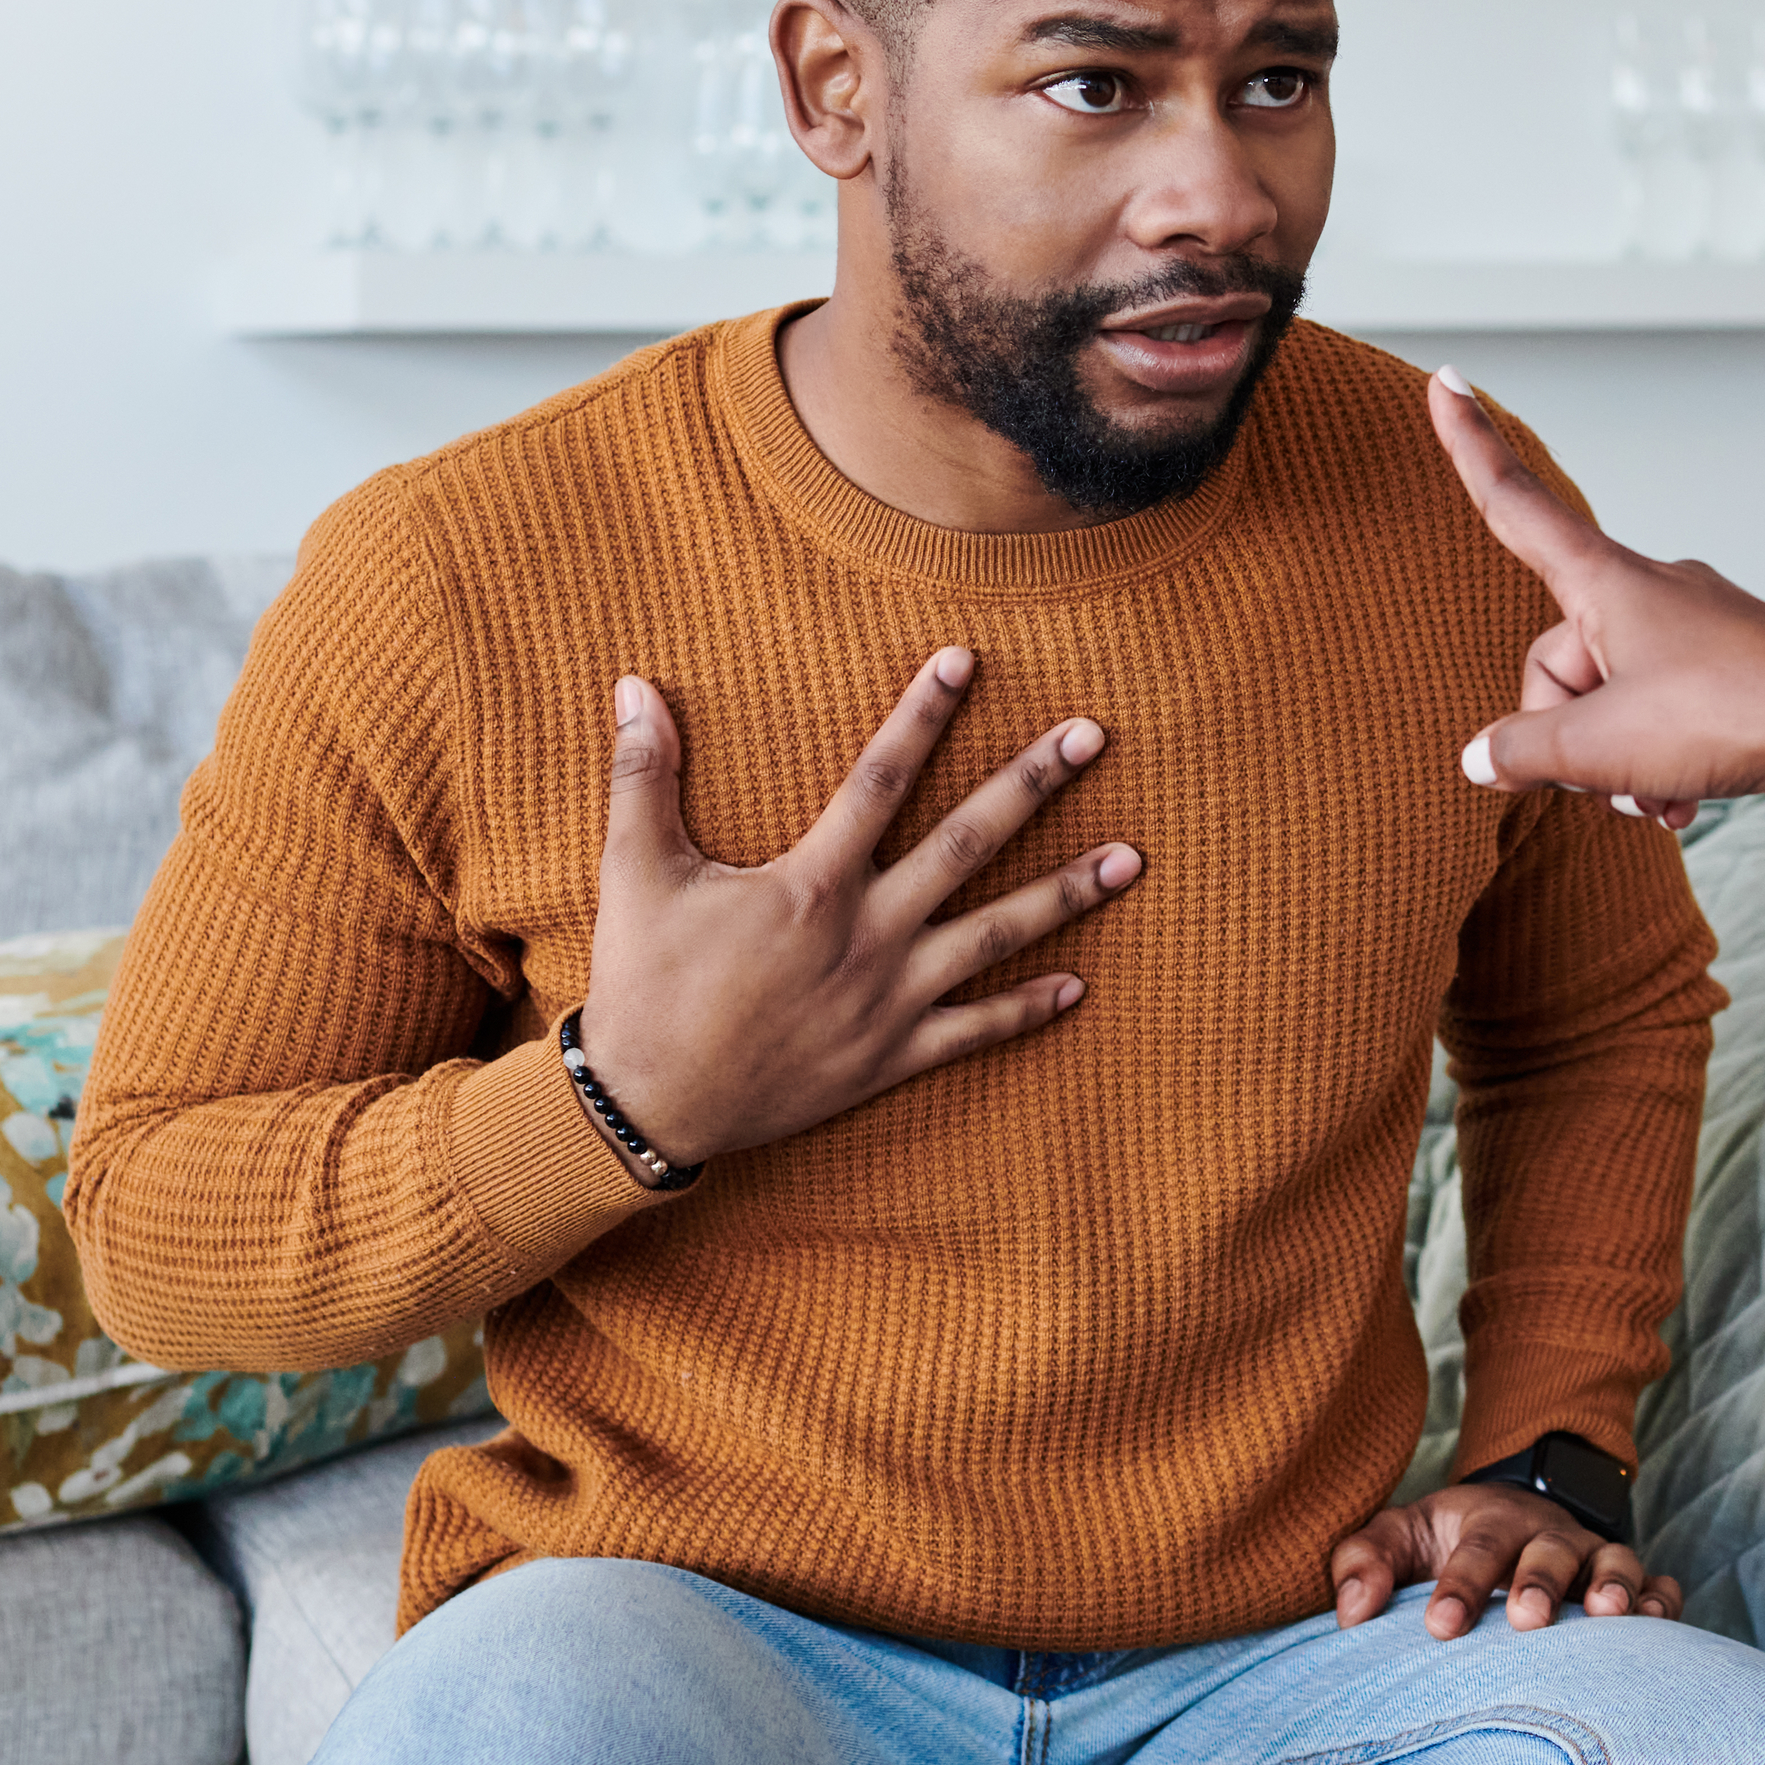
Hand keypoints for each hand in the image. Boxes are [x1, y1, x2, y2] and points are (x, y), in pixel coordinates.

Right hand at [575, 649, 1140, 1169]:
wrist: (651, 1105)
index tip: (964, 660)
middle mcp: (867, 934)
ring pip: (996, 934)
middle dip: (1033, 784)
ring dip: (1066, 893)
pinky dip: (1029, 1010)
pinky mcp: (892, 1057)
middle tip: (1092, 736)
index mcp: (811, 883)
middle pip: (966, 842)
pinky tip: (1080, 986)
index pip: (881, 777)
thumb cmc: (644, 984)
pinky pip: (977, 1030)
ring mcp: (889, 999)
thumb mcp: (636, 873)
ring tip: (1131, 858)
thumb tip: (633, 685)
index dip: (922, 714)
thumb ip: (644, 776)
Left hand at [1328, 1478, 1685, 1637]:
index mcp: (1490, 1521)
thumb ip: (1362, 1563)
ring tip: (1608, 1615)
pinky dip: (1663, 1601)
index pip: (1477, 1546)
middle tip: (1527, 1618)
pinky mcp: (1630, 1584)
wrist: (1505, 1522)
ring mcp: (1594, 1559)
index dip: (1461, 1584)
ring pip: (1614, 1561)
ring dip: (1614, 1585)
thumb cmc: (1443, 1545)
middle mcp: (1547, 1535)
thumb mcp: (1397, 1538)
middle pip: (1551, 1549)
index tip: (1439, 1627)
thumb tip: (1351, 1610)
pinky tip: (1658, 1624)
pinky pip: (1659, 1586)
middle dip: (1540, 1581)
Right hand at [1428, 369, 1764, 821]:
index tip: (1446, 378)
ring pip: (1611, 699)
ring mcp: (1691, 631)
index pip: (1517, 503)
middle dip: (1565, 732)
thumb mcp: (1603, 745)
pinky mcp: (1727, 671)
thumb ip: (1526, 750)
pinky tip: (1680, 805)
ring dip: (1616, 761)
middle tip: (1600, 778)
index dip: (1472, 446)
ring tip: (1652, 796)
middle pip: (1558, 659)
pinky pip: (1660, 716)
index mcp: (1607, 583)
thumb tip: (1483, 758)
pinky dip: (1657, 765)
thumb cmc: (1735, 715)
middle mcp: (1648, 592)